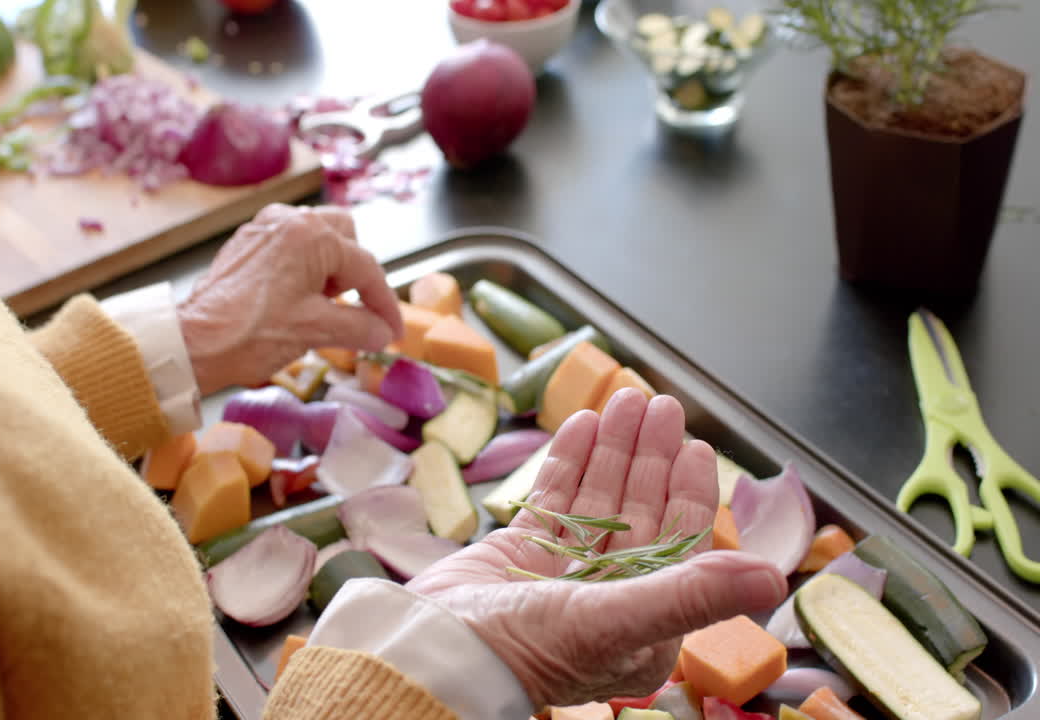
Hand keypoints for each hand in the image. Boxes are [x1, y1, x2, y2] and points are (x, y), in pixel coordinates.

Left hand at [179, 204, 403, 394]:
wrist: (194, 343)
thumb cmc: (250, 334)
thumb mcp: (317, 332)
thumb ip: (359, 328)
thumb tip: (380, 332)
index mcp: (311, 236)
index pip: (366, 268)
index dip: (385, 304)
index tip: (393, 330)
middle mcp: (289, 222)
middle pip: (345, 238)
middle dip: (356, 276)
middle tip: (354, 311)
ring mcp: (265, 230)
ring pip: (318, 239)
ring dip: (331, 271)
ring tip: (323, 307)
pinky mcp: (248, 244)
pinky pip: (291, 248)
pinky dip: (305, 270)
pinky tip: (298, 301)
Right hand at [407, 389, 787, 709]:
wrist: (436, 653)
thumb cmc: (527, 652)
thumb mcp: (617, 622)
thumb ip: (694, 595)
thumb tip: (776, 579)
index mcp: (644, 625)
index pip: (678, 545)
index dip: (688, 493)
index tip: (694, 447)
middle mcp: (609, 597)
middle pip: (638, 512)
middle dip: (648, 457)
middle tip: (658, 405)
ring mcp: (563, 574)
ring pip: (596, 499)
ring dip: (612, 450)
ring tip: (622, 401)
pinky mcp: (521, 556)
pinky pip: (553, 500)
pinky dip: (568, 461)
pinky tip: (582, 424)